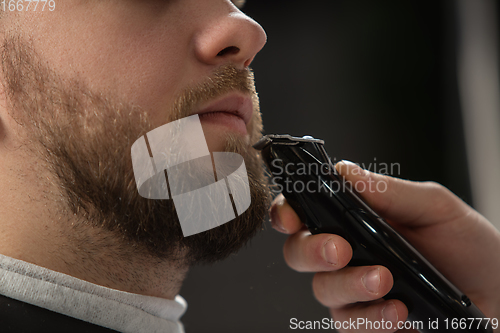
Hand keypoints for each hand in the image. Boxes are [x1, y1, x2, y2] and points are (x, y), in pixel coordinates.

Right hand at [270, 161, 499, 331]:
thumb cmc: (470, 249)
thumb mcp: (436, 208)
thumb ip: (388, 191)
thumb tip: (344, 172)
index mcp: (356, 220)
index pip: (306, 212)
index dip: (287, 212)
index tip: (291, 216)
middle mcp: (349, 254)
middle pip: (299, 252)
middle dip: (311, 251)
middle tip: (339, 250)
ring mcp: (356, 291)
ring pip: (322, 290)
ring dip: (349, 285)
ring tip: (385, 281)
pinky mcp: (369, 323)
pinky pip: (351, 324)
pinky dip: (371, 318)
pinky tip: (398, 311)